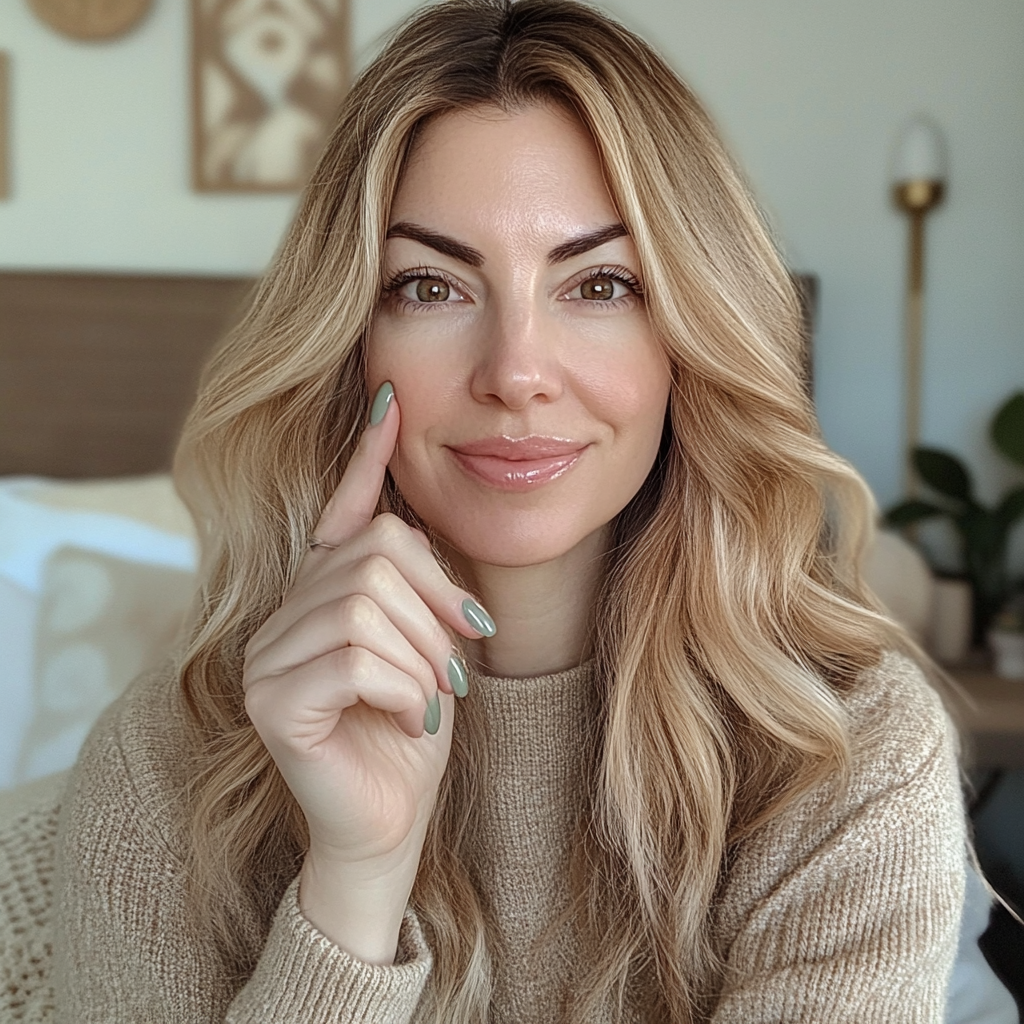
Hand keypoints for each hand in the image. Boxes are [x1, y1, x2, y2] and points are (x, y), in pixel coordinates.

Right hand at [241, 384, 491, 868]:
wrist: (391, 822)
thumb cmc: (413, 732)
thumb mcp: (430, 648)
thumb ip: (417, 590)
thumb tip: (414, 521)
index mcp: (325, 595)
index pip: (343, 511)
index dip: (367, 456)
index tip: (391, 400)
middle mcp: (285, 612)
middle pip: (377, 556)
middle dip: (438, 611)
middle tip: (456, 667)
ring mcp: (268, 655)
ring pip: (370, 607)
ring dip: (425, 658)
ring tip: (429, 700)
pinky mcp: (271, 699)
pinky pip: (357, 657)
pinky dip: (404, 688)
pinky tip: (407, 719)